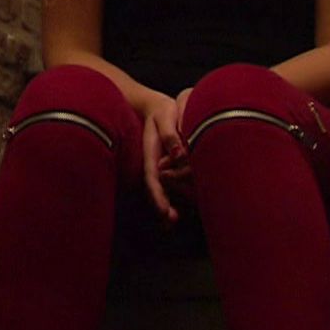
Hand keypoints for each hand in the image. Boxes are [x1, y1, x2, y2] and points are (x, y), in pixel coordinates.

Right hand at [139, 91, 187, 226]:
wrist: (155, 107)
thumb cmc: (162, 110)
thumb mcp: (165, 116)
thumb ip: (170, 134)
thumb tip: (179, 153)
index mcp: (150, 154)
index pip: (153, 179)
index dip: (158, 196)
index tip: (164, 211)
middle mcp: (153, 164)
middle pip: (155, 190)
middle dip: (161, 206)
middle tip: (171, 221)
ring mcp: (159, 167)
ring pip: (161, 190)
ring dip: (165, 206)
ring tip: (172, 222)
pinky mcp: (166, 167)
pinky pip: (168, 185)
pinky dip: (171, 198)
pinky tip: (176, 213)